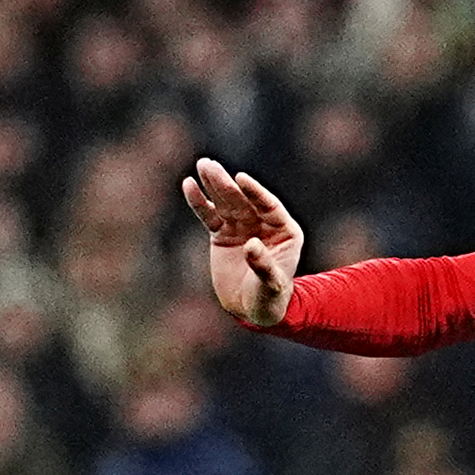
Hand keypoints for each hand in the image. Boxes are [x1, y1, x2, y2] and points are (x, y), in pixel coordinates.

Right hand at [182, 158, 305, 328]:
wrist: (251, 309)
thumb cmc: (269, 298)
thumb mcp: (271, 283)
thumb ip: (263, 264)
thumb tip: (251, 244)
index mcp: (285, 231)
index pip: (269, 206)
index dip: (255, 192)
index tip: (241, 179)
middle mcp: (263, 225)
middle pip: (243, 201)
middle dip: (227, 184)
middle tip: (210, 165)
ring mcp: (241, 228)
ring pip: (225, 203)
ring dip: (214, 185)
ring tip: (202, 165)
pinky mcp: (222, 235)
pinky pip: (210, 215)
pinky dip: (200, 202)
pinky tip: (189, 185)